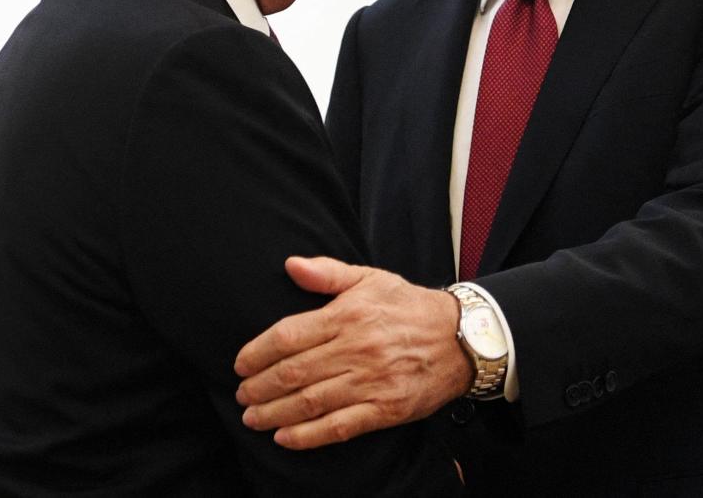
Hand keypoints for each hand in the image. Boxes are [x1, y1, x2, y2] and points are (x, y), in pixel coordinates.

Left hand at [234, 256, 472, 448]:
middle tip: (241, 395)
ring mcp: (372, 381)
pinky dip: (308, 435)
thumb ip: (328, 273)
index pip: (289, 335)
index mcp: (349, 314)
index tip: (240, 363)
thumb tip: (290, 265)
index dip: (258, 352)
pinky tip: (285, 437)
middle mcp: (357, 349)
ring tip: (252, 418)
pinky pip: (339, 426)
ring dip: (275, 413)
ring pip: (311, 402)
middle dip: (260, 386)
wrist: (462, 338)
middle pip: (294, 371)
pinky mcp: (386, 409)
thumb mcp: (371, 278)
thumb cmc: (409, 306)